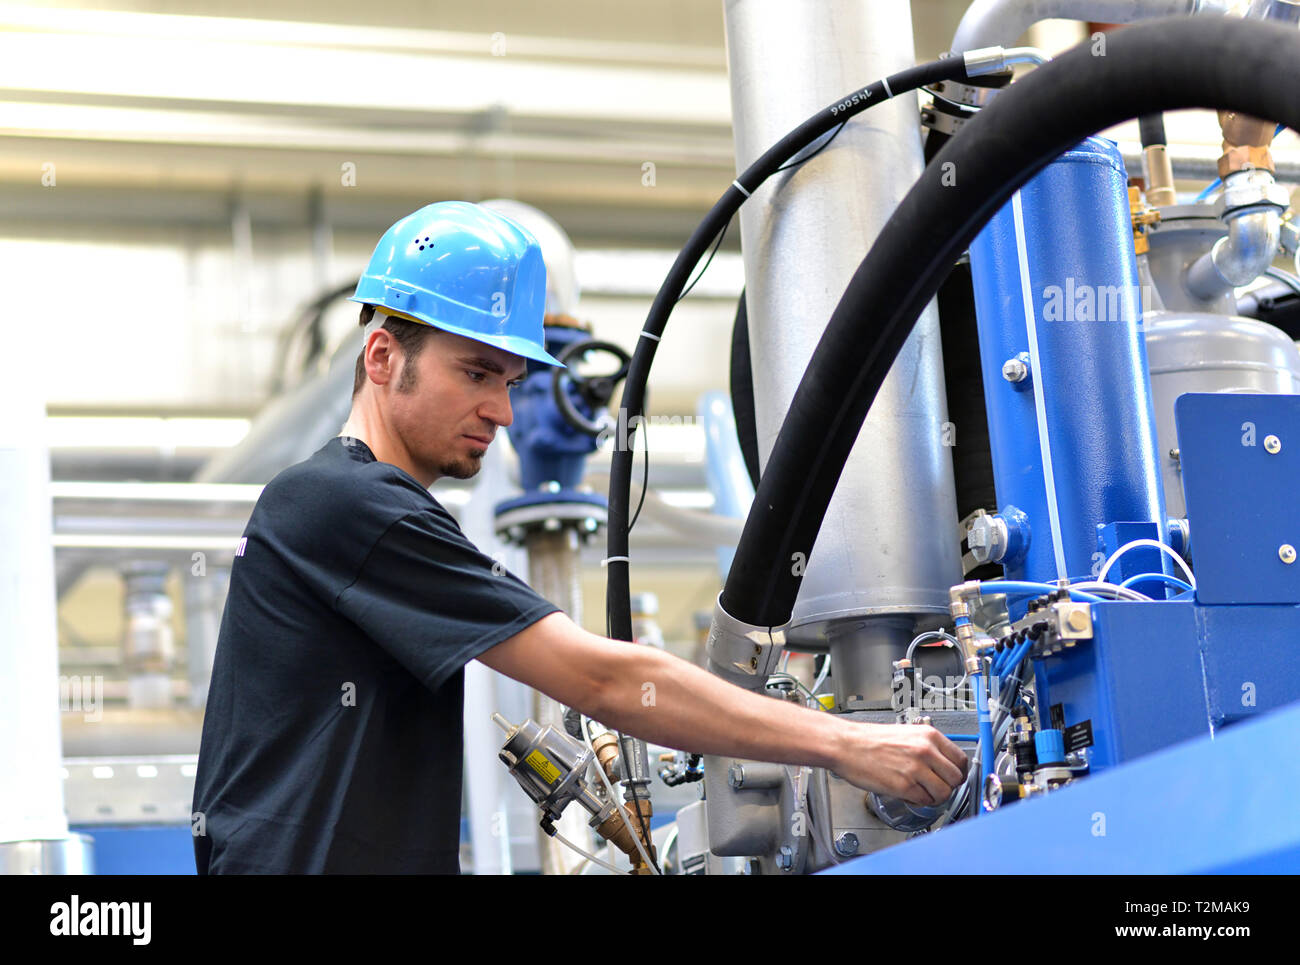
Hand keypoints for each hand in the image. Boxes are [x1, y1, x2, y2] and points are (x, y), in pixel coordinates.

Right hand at [832, 722, 969, 806]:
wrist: (846, 745)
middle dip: (948, 786)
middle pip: (956, 778)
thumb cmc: (870, 740)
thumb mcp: (907, 734)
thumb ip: (928, 747)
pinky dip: (919, 801)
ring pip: (943, 793)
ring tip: (921, 791)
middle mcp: (926, 751)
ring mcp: (916, 769)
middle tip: (937, 786)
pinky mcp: (904, 786)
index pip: (961, 760)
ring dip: (935, 796)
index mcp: (929, 735)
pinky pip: (924, 801)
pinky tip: (909, 792)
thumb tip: (945, 764)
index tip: (953, 777)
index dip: (959, 772)